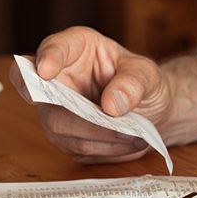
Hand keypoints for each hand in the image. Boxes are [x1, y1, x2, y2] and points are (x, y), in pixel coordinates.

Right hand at [9, 26, 173, 163]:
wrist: (150, 109)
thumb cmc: (142, 82)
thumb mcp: (148, 74)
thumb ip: (133, 83)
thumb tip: (111, 105)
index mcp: (76, 48)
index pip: (53, 48)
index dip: (47, 58)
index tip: (46, 71)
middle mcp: (58, 78)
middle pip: (47, 98)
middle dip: (81, 116)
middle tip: (117, 121)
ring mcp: (56, 110)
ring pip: (60, 129)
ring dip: (100, 137)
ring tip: (135, 136)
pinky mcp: (65, 137)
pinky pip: (77, 148)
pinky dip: (105, 149)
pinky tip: (129, 143)